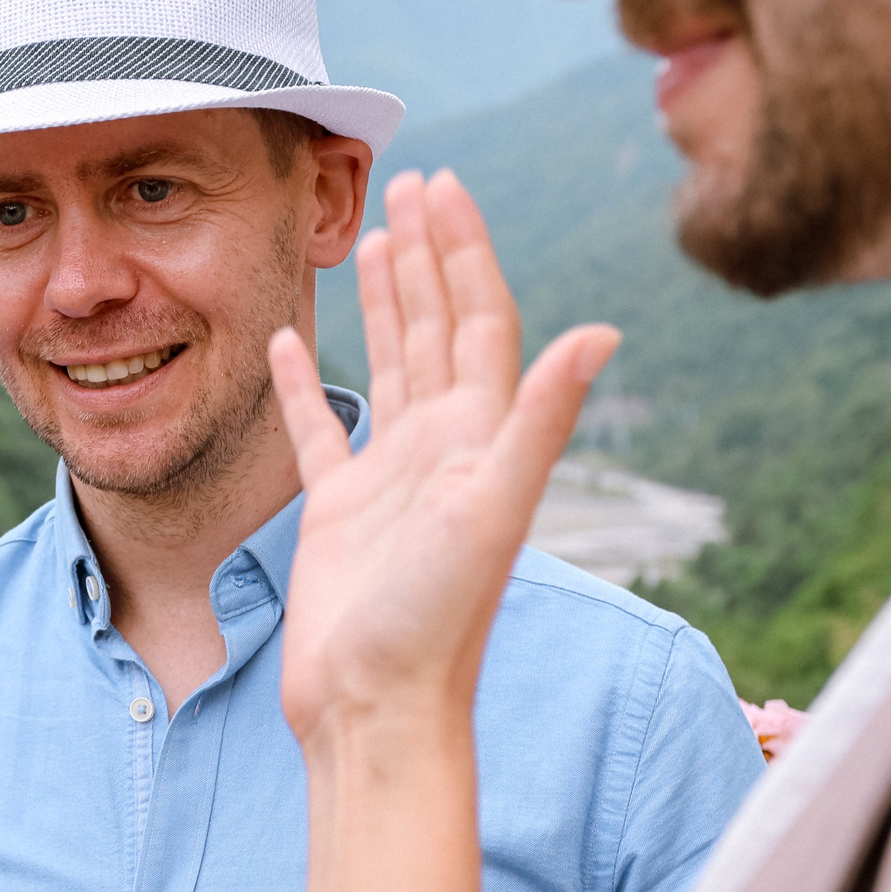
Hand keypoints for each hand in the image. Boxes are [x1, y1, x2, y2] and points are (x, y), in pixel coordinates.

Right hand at [269, 170, 617, 751]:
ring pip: (389, 365)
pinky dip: (306, 382)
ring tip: (370, 240)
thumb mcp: (493, 508)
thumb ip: (541, 418)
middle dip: (427, 254)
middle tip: (409, 182)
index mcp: (481, 436)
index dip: (464, 250)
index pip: (478, 318)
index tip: (443, 186)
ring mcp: (391, 477)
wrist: (379, 709)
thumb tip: (601, 331)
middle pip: (438, 327)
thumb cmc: (437, 621)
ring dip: (382, 302)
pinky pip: (322, 427)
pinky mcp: (339, 511)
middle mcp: (443, 447)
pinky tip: (290, 342)